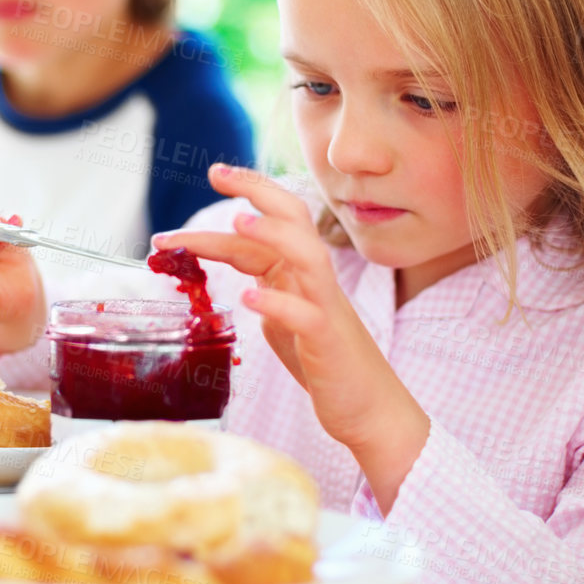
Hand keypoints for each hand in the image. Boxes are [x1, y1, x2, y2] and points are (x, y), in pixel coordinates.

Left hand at [152, 163, 429, 511]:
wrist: (369, 411)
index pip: (269, 226)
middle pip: (293, 220)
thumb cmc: (326, 365)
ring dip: (273, 235)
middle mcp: (315, 281)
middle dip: (257, 190)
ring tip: (237, 220)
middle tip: (216, 172)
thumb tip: (243, 280)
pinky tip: (247, 298)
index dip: (242, 198)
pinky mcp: (329, 342)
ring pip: (306, 256)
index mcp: (301, 274)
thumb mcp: (286, 321)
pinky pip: (306, 315)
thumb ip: (268, 293)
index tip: (214, 173)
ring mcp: (325, 308)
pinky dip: (277, 303)